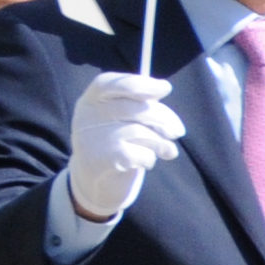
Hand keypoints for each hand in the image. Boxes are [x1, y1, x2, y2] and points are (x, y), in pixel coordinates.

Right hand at [64, 73, 184, 225]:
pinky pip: (140, 154)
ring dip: (160, 142)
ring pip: (141, 132)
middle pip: (136, 108)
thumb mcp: (123, 119)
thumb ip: (139, 103)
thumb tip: (162, 88)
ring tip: (165, 149)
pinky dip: (150, 159)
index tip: (165, 88)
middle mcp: (86, 115)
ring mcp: (90, 137)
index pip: (110, 83)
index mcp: (91, 100)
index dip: (140, 83)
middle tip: (178, 131)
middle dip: (165, 119)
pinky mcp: (99, 160)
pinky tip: (147, 162)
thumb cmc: (116, 142)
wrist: (94, 181)